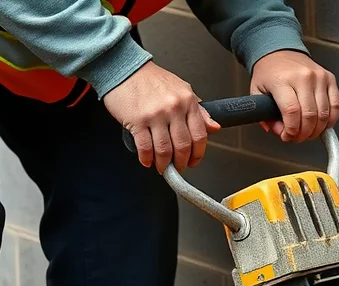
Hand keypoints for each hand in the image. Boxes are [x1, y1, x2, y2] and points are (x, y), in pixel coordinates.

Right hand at [103, 62, 219, 172]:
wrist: (124, 67)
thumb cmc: (151, 79)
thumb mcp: (182, 90)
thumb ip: (199, 110)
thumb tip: (214, 127)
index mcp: (187, 101)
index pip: (200, 136)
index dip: (198, 154)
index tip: (193, 161)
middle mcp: (173, 108)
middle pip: (183, 146)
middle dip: (181, 162)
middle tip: (177, 167)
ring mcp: (155, 115)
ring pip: (164, 150)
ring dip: (164, 164)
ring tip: (162, 166)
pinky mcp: (137, 120)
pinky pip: (145, 147)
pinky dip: (146, 159)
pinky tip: (147, 160)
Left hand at [250, 51, 338, 141]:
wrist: (280, 51)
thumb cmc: (269, 71)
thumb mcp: (257, 92)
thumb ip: (264, 115)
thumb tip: (280, 131)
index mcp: (282, 80)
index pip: (292, 112)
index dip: (291, 131)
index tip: (287, 136)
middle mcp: (303, 77)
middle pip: (309, 116)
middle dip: (304, 134)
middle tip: (297, 137)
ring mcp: (318, 77)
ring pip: (324, 114)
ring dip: (316, 130)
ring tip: (308, 132)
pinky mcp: (329, 78)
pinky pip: (336, 105)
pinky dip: (331, 120)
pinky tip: (322, 124)